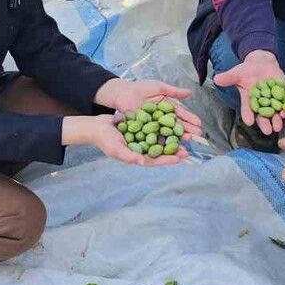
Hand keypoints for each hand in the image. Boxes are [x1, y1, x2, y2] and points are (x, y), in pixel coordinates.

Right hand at [62, 114, 186, 165]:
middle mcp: (141, 149)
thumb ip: (128, 156)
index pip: (155, 160)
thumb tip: (141, 162)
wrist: (96, 126)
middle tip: (188, 148)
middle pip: (161, 151)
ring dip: (172, 138)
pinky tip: (173, 122)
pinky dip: (164, 126)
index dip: (167, 160)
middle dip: (174, 150)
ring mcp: (142, 138)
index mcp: (137, 157)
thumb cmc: (104, 140)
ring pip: (160, 139)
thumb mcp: (115, 149)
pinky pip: (155, 128)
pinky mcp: (141, 128)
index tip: (180, 158)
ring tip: (185, 136)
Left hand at [95, 78, 202, 137]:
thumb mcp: (158, 87)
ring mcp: (154, 126)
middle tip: (197, 135)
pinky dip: (163, 141)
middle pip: (176, 125)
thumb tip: (190, 93)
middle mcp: (162, 118)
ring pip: (168, 133)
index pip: (180, 114)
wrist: (121, 93)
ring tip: (188, 140)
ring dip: (178, 137)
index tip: (199, 124)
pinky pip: (155, 137)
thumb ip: (173, 92)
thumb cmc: (139, 88)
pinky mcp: (145, 132)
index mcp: (167, 108)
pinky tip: (171, 145)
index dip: (189, 119)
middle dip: (187, 130)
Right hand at [212, 50, 284, 134]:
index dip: (248, 115)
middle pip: (263, 116)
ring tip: (279, 126)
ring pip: (276, 112)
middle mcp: (261, 104)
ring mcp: (273, 101)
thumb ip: (229, 77)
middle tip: (268, 131)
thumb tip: (216, 79)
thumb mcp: (237, 73)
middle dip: (265, 123)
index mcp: (249, 101)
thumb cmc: (247, 71)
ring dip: (278, 119)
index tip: (249, 122)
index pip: (248, 110)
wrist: (262, 64)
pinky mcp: (284, 95)